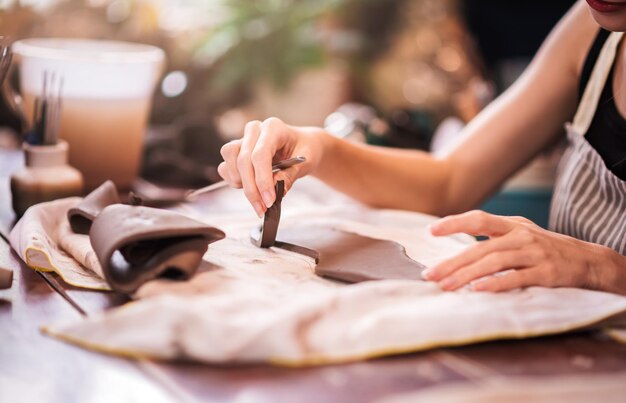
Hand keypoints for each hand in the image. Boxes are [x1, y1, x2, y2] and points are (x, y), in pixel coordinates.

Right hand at [218, 117, 325, 216]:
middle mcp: (254, 130)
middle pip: (243, 161)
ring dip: (242, 185)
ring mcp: (242, 139)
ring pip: (230, 163)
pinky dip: (235, 182)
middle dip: (252, 189)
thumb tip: (277, 190)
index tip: (269, 201)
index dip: (263, 180)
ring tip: (259, 196)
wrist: (301, 145)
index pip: (260, 154)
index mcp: (273, 128)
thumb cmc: (305, 150)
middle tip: (263, 208)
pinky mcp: (234, 151)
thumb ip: (290, 175)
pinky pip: (225, 168)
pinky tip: (251, 187)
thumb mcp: (306, 162)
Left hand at [422, 210, 622, 292]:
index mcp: (512, 225)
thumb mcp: (520, 235)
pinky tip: (479, 290)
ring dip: (467, 274)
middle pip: (481, 247)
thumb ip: (493, 239)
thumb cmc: (546, 249)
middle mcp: (521, 236)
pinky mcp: (546, 272)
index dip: (454, 223)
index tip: (431, 230)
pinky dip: (497, 283)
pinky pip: (517, 278)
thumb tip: (459, 251)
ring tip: (447, 285)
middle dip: (452, 262)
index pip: (479, 219)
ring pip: (494, 262)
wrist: (589, 260)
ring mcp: (534, 253)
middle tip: (430, 275)